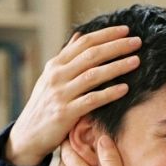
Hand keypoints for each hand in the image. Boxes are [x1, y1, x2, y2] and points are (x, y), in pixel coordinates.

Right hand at [6, 27, 140, 165]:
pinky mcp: (65, 113)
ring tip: (136, 61)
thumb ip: (66, 57)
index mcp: (55, 65)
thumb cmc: (44, 105)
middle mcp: (57, 76)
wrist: (27, 135)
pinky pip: (92, 100)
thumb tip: (79, 35)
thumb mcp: (50, 78)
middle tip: (137, 42)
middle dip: (116, 46)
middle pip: (91, 55)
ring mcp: (61, 94)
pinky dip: (109, 93)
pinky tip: (125, 89)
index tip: (126, 30)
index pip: (84, 43)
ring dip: (117, 66)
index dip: (106, 34)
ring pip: (93, 75)